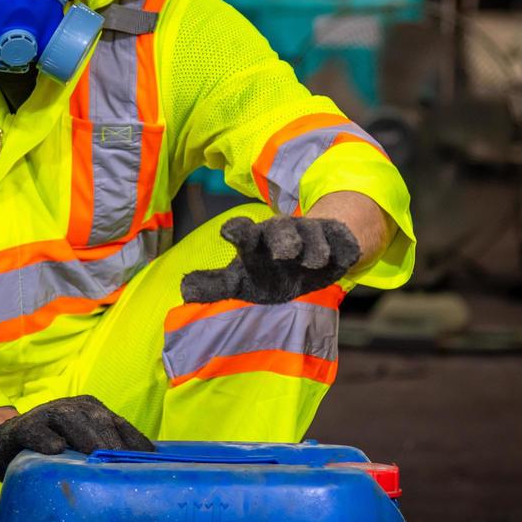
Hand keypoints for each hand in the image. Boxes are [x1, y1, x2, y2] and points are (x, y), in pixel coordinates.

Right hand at [0, 396, 152, 480]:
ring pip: (70, 421)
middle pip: (98, 421)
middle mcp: (73, 407)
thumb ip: (105, 453)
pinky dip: (45, 439)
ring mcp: (48, 414)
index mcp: (93, 410)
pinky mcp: (23, 426)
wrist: (7, 442)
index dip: (134, 441)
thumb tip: (144, 473)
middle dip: (113, 443)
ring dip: (86, 439)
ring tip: (97, 459)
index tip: (150, 461)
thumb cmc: (55, 449)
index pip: (119, 423)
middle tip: (125, 467)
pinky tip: (56, 450)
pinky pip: (35, 431)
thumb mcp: (82, 446)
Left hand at [180, 215, 360, 304]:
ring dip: (307, 246)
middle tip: (280, 251)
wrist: (318, 256)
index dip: (238, 231)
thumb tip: (185, 290)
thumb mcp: (244, 280)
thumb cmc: (272, 272)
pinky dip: (336, 249)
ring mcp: (309, 236)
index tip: (230, 233)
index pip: (244, 232)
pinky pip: (337, 242)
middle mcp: (281, 235)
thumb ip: (216, 285)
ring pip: (308, 235)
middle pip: (277, 231)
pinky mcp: (335, 241)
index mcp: (255, 242)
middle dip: (278, 237)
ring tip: (306, 259)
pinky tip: (333, 259)